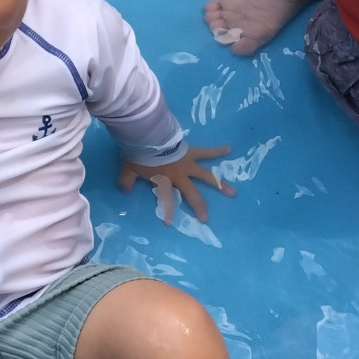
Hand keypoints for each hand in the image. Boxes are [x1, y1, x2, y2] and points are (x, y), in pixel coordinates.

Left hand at [118, 144, 236, 223]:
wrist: (149, 135)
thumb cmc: (139, 153)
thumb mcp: (128, 169)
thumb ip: (127, 181)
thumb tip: (125, 190)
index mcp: (165, 181)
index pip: (166, 200)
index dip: (168, 212)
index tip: (169, 224)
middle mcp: (180, 175)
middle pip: (191, 193)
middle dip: (199, 206)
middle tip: (205, 219)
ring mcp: (188, 163)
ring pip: (206, 175)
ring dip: (219, 184)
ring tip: (232, 192)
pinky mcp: (192, 151)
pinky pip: (207, 151)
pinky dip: (217, 150)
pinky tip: (229, 148)